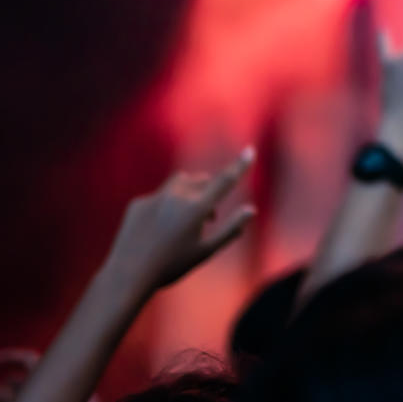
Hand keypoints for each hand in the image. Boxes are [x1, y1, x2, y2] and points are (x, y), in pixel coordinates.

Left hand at [103, 148, 256, 295]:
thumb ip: (231, 229)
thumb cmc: (172, 266)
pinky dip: (166, 206)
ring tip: (186, 218)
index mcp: (197, 208)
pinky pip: (159, 196)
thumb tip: (251, 210)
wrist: (128, 274)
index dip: (239, 166)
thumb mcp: (206, 251)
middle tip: (210, 218)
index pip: (225, 181)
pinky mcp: (138, 203)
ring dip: (190, 191)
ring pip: (180, 182)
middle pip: (202, 181)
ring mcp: (155, 197)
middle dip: (209, 191)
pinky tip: (158, 230)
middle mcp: (177, 196)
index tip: (249, 151)